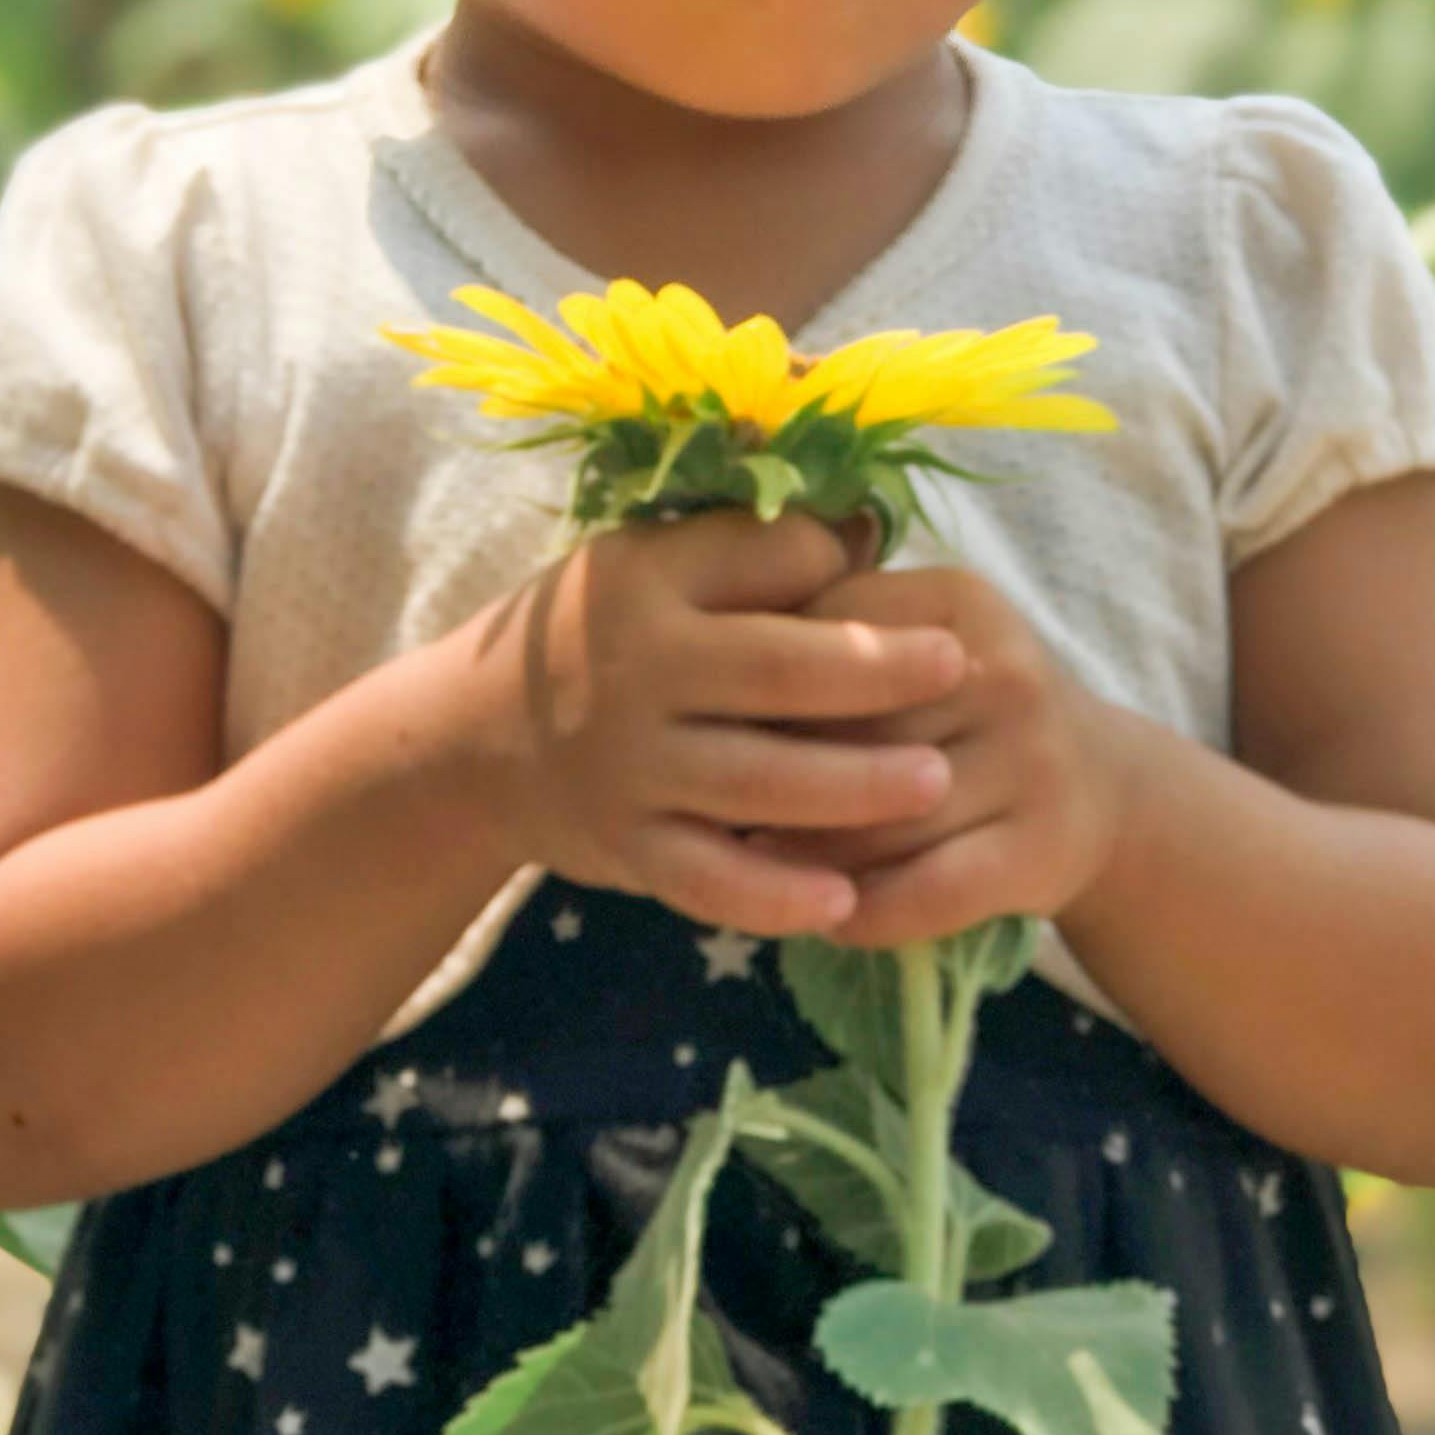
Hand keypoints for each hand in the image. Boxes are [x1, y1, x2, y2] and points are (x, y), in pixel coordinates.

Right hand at [463, 502, 977, 938]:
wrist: (471, 741)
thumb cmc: (596, 636)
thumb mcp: (647, 565)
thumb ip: (748, 553)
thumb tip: (867, 535)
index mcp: (646, 587)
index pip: (760, 566)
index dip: (846, 577)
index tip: (926, 596)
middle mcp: (636, 675)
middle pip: (776, 673)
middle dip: (875, 673)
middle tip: (962, 669)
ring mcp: (630, 769)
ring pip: (758, 783)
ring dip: (852, 787)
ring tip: (935, 783)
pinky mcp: (628, 848)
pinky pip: (709, 880)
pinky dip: (773, 894)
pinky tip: (843, 899)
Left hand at [752, 535, 1132, 956]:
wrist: (1103, 792)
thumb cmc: (968, 711)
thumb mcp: (915, 644)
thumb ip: (829, 634)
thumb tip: (703, 673)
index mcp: (958, 605)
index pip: (828, 640)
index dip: (761, 689)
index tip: (713, 719)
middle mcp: (1005, 674)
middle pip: (848, 735)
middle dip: (774, 776)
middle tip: (710, 803)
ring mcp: (1032, 765)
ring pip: (877, 824)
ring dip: (804, 856)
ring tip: (748, 862)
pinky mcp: (1039, 852)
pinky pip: (924, 894)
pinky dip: (863, 915)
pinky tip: (825, 916)